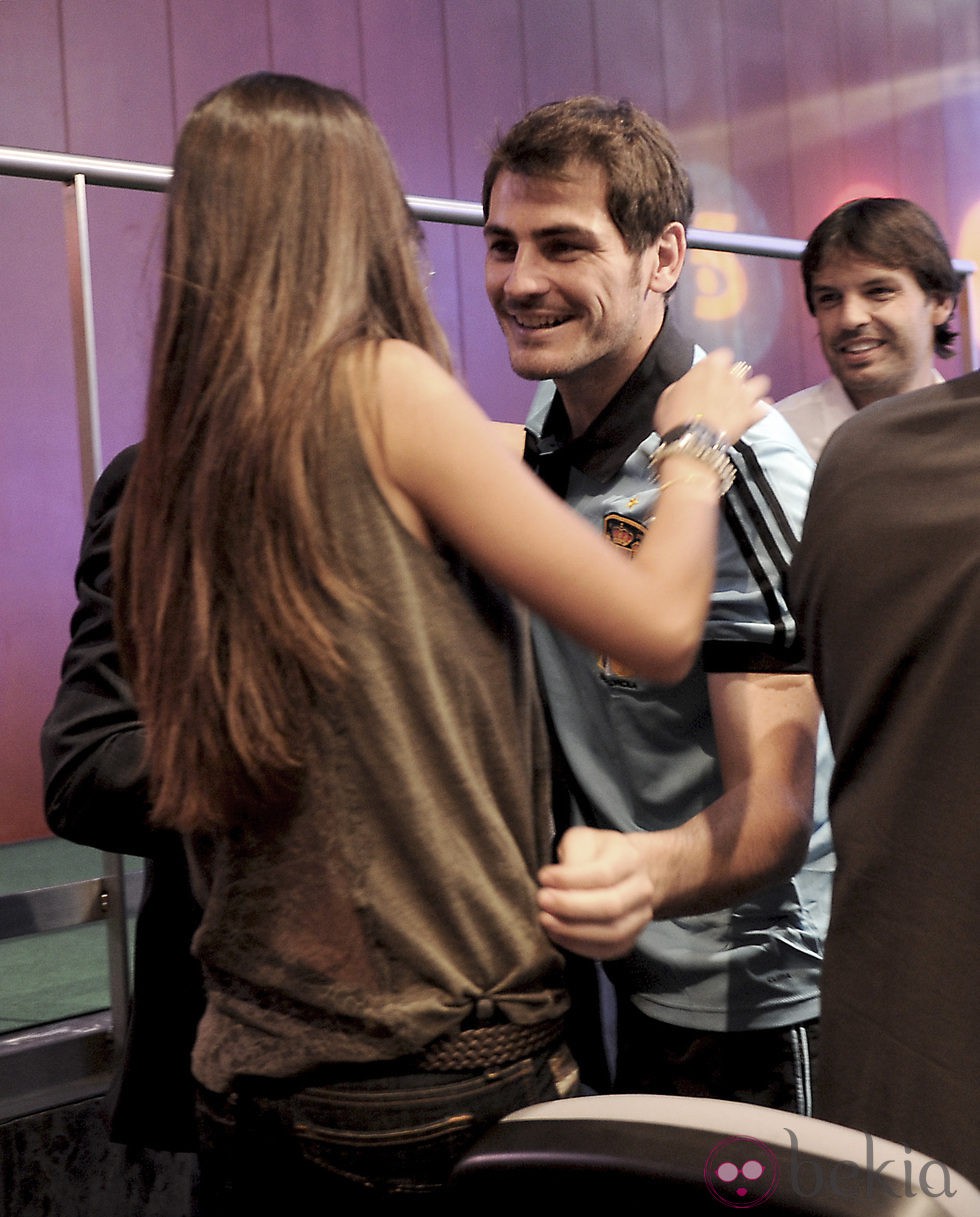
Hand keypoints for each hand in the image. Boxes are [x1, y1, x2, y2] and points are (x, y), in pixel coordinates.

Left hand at [537, 825, 654, 960]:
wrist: (630, 871)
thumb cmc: (598, 854)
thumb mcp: (583, 839)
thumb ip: (572, 854)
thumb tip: (556, 882)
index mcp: (630, 858)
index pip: (603, 874)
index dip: (570, 879)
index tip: (543, 877)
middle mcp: (641, 889)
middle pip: (611, 906)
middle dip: (571, 907)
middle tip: (542, 901)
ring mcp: (640, 916)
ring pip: (613, 933)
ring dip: (574, 931)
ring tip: (546, 920)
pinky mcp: (631, 937)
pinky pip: (609, 950)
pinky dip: (581, 947)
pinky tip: (558, 935)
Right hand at [653, 348, 769, 443]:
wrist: (691, 442)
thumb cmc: (674, 418)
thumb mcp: (668, 395)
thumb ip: (684, 384)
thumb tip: (688, 385)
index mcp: (710, 366)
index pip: (723, 355)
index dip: (719, 365)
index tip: (713, 374)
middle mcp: (731, 376)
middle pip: (742, 368)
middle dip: (737, 377)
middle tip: (727, 389)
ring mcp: (744, 395)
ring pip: (761, 383)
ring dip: (754, 389)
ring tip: (747, 398)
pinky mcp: (751, 414)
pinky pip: (764, 408)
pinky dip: (760, 410)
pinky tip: (755, 413)